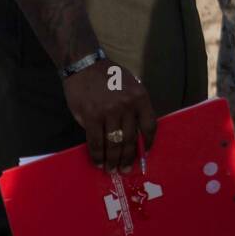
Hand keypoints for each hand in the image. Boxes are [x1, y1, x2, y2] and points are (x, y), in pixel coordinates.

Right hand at [63, 57, 156, 171]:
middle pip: (131, 139)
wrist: (85, 65)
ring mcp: (109, 112)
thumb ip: (136, 107)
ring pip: (114, 143)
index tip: (145, 153)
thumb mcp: (131, 85)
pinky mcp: (91, 116)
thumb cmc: (110, 76)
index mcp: (140, 98)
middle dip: (128, 157)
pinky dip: (98, 155)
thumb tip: (137, 134)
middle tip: (125, 170)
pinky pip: (96, 141)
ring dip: (113, 160)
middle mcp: (127, 106)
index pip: (149, 126)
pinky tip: (99, 162)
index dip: (148, 143)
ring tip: (112, 169)